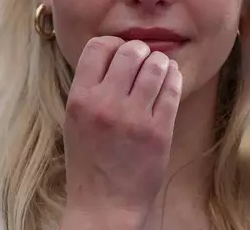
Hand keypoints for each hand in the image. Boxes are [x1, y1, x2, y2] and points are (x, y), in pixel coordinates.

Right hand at [62, 37, 181, 228]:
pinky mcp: (158, 131)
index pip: (99, 46)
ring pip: (156, 66)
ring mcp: (133, 117)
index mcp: (80, 99)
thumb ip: (92, 87)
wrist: (105, 204)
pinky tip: (171, 81)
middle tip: (145, 62)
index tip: (122, 54)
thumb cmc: (90, 161)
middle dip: (141, 52)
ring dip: (161, 63)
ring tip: (160, 70)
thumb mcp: (75, 120)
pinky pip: (172, 90)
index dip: (114, 45)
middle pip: (131, 51)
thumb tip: (116, 53)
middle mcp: (105, 104)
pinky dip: (174, 79)